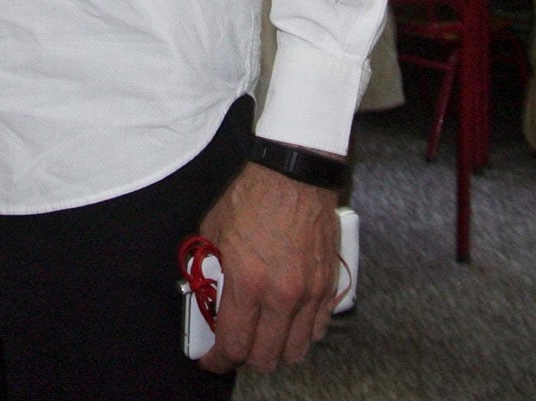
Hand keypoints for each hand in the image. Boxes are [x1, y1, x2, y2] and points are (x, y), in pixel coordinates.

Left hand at [196, 162, 340, 373]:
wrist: (294, 175)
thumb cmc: (254, 196)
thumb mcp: (214, 230)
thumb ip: (211, 268)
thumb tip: (208, 292)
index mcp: (247, 282)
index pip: (233, 344)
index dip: (219, 360)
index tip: (211, 360)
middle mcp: (281, 295)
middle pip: (266, 357)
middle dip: (245, 360)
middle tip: (235, 349)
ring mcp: (308, 293)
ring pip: (295, 350)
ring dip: (275, 351)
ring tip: (262, 339)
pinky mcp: (327, 286)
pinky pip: (317, 330)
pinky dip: (301, 335)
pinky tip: (287, 324)